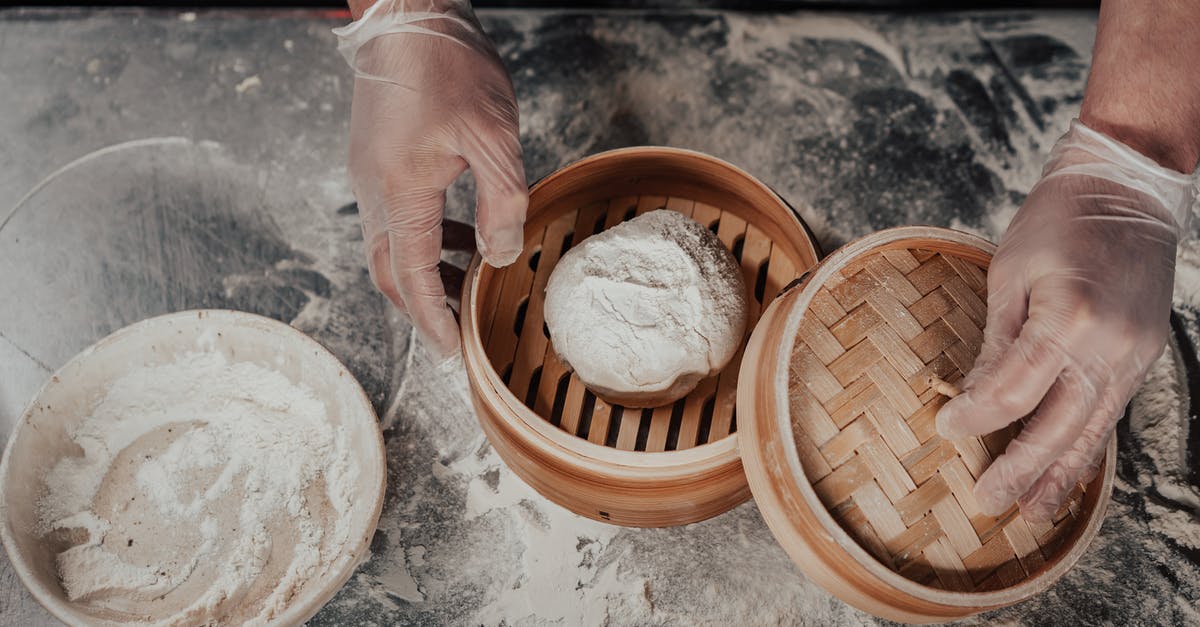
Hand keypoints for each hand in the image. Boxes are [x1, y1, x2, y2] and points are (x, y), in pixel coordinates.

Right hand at [334, 0, 527, 362]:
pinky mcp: (376, 159)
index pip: (413, 276)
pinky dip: (425, 239)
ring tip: (470, 282)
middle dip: (423, 306)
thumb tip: (502, 254)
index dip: (433, 320)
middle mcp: (375, 191)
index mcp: (400, 192)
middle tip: (457, 329)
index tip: (453, 352)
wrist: (406, 15)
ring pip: (391, 245)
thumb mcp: (493, 136)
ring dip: (427, 271)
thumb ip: (502, 202)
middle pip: (390, 272)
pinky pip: (395, 216)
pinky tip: (462, 232)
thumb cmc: (448, 66)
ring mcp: (370, 174)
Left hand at [936, 119, 1194, 521]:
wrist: (1127, 189)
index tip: (946, 431)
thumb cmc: (1058, 220)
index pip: (1015, 389)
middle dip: (1021, 469)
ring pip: (1093, 429)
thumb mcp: (1010, 275)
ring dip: (1062, 475)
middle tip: (987, 503)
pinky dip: (1088, 446)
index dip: (978, 416)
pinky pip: (1111, 412)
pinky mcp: (1143, 355)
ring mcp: (1134, 354)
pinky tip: (1068, 473)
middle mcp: (1109, 345)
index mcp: (1070, 318)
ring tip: (1033, 513)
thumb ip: (996, 343)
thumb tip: (969, 399)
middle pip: (1059, 424)